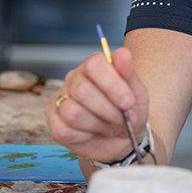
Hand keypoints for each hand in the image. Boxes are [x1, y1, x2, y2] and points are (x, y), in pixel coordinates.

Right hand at [46, 46, 149, 163]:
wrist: (124, 139)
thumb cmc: (129, 112)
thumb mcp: (137, 94)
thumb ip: (129, 74)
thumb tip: (123, 53)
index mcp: (94, 67)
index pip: (94, 65)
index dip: (112, 84)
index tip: (128, 102)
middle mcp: (74, 80)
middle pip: (83, 90)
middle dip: (108, 110)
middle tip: (123, 120)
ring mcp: (60, 100)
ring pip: (73, 112)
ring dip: (99, 125)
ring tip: (111, 127)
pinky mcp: (53, 122)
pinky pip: (65, 130)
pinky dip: (86, 136)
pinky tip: (94, 133)